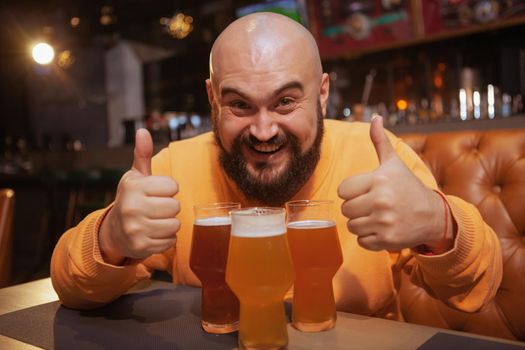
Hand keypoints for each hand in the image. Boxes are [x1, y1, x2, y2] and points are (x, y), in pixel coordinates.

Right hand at [99, 129, 179, 263]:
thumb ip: (142, 154)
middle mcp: (132, 208)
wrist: (114, 232)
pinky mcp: (141, 247)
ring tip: (155, 221)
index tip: (156, 192)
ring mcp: (136, 229)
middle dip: (169, 208)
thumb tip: (143, 130)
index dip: (168, 189)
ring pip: (175, 225)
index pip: (172, 186)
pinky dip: (166, 239)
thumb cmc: (132, 199)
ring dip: (169, 224)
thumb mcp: (135, 177)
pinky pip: (171, 241)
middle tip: (156, 208)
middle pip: (175, 206)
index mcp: (133, 187)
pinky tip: (153, 233)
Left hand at [337, 115, 450, 251]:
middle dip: (355, 208)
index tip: (365, 191)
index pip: (342, 190)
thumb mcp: (394, 163)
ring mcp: (384, 222)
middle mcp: (381, 200)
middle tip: (372, 205)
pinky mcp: (387, 240)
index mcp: (379, 180)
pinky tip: (382, 229)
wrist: (433, 215)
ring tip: (377, 217)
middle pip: (345, 209)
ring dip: (361, 224)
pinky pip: (361, 241)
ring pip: (351, 226)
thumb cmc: (408, 187)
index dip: (351, 192)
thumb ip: (380, 142)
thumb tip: (375, 117)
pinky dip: (368, 238)